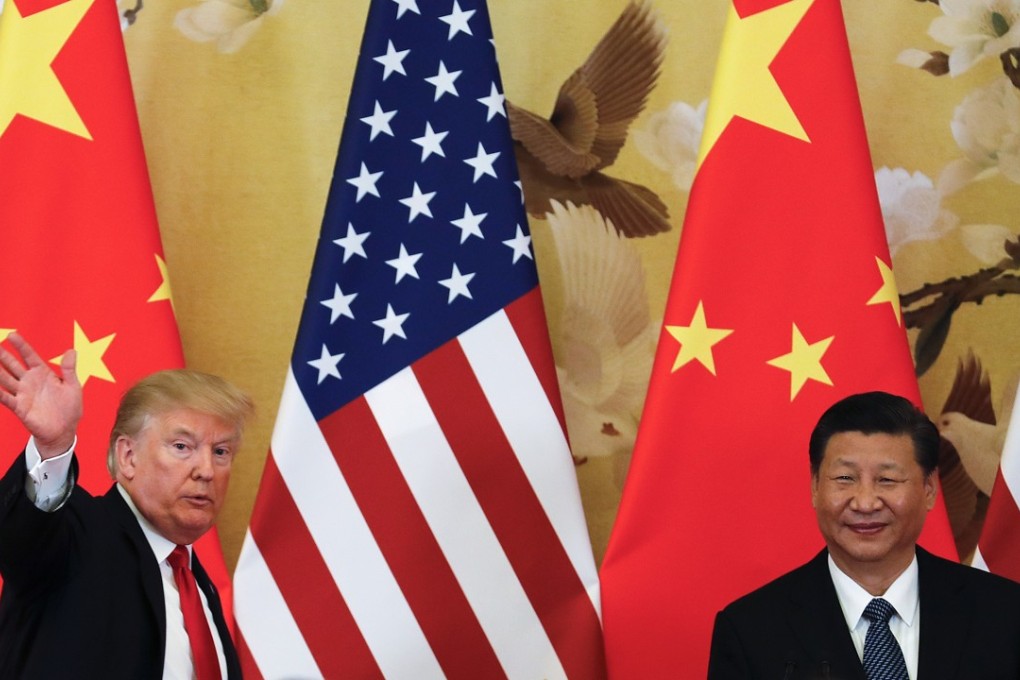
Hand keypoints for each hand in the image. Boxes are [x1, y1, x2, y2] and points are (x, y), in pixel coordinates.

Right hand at [0, 333, 81, 458]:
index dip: (21, 346)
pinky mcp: (19, 407)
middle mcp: (30, 381)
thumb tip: (71, 350)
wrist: (64, 430)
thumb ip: (69, 369)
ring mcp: (22, 394)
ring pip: (5, 379)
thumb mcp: (72, 386)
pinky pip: (5, 397)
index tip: (12, 334)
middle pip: (12, 365)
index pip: (29, 356)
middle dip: (2, 355)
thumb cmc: (69, 408)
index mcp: (43, 374)